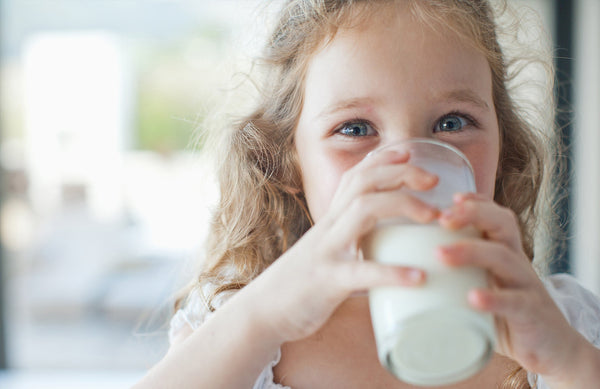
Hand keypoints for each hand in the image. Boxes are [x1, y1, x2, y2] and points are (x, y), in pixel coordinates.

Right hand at [246, 148, 437, 343]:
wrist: (265, 311)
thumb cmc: (303, 283)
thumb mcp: (328, 252)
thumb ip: (353, 243)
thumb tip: (391, 248)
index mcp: (331, 221)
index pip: (355, 176)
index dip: (382, 159)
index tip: (410, 151)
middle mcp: (328, 228)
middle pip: (362, 183)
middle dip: (400, 173)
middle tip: (433, 180)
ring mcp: (327, 251)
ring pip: (362, 211)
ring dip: (402, 205)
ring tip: (434, 216)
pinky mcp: (327, 281)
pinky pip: (361, 272)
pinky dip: (391, 272)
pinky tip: (418, 277)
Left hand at [436, 193, 595, 382]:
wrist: (551, 347)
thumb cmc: (505, 313)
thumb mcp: (481, 286)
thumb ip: (454, 275)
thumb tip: (403, 272)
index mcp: (504, 251)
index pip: (495, 216)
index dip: (476, 202)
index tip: (450, 197)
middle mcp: (516, 261)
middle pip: (501, 224)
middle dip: (472, 214)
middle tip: (441, 219)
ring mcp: (525, 285)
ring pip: (503, 257)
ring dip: (471, 251)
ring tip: (440, 254)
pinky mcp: (531, 313)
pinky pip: (514, 301)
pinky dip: (493, 298)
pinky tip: (472, 297)